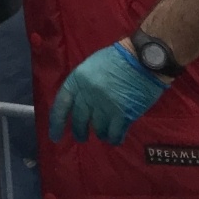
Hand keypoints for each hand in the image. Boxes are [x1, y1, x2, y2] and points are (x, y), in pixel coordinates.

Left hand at [48, 42, 166, 145]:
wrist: (143, 59)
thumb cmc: (117, 59)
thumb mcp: (91, 66)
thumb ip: (82, 85)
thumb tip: (78, 103)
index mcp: (78, 79)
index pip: (61, 105)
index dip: (56, 122)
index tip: (55, 136)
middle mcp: (88, 94)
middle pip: (79, 120)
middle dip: (79, 132)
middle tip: (81, 138)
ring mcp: (106, 105)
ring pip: (97, 129)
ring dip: (100, 133)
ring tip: (104, 133)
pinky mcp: (123, 115)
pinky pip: (115, 134)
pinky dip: (114, 138)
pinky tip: (115, 138)